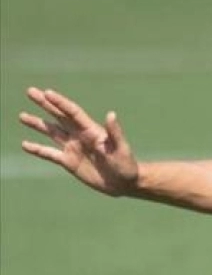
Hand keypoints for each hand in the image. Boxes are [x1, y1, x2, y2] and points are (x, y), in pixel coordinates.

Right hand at [19, 87, 138, 196]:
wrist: (125, 183)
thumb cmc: (126, 164)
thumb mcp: (121, 148)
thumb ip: (115, 132)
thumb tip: (111, 114)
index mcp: (91, 130)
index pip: (72, 112)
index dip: (60, 102)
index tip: (46, 92)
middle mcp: (79, 136)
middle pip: (59, 116)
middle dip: (45, 104)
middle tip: (30, 91)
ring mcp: (73, 148)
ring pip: (51, 132)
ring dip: (37, 124)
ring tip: (22, 116)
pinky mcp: (69, 161)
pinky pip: (49, 153)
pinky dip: (37, 149)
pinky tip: (25, 145)